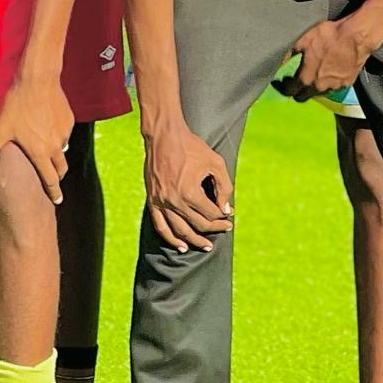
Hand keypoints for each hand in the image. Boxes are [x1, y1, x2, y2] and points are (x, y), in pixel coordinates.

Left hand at [0, 72, 72, 202]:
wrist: (38, 79)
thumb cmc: (17, 104)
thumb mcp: (0, 129)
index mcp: (39, 152)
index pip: (50, 179)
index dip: (53, 192)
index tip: (57, 201)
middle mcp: (55, 146)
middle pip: (61, 169)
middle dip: (57, 177)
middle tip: (53, 180)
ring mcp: (64, 133)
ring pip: (63, 150)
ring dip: (56, 155)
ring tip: (47, 151)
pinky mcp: (69, 120)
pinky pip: (65, 134)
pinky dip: (58, 136)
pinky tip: (48, 127)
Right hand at [143, 118, 233, 253]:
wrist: (164, 135)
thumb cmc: (191, 147)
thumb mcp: (215, 163)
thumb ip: (224, 187)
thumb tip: (226, 209)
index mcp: (190, 193)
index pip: (211, 214)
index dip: (223, 216)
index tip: (230, 215)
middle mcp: (174, 201)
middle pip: (198, 224)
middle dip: (214, 228)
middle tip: (225, 228)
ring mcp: (162, 202)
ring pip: (180, 230)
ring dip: (194, 241)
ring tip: (206, 246)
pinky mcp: (153, 200)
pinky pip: (160, 226)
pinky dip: (171, 238)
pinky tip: (181, 246)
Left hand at [289, 12, 376, 97]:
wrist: (355, 36)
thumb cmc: (328, 36)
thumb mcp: (304, 40)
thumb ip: (292, 53)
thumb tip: (283, 61)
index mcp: (307, 78)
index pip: (291, 91)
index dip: (286, 88)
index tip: (285, 83)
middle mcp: (320, 87)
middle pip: (306, 95)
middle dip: (301, 90)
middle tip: (300, 79)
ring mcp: (335, 86)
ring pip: (321, 91)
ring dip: (317, 86)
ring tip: (318, 73)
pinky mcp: (347, 83)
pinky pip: (335, 86)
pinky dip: (332, 81)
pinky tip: (332, 70)